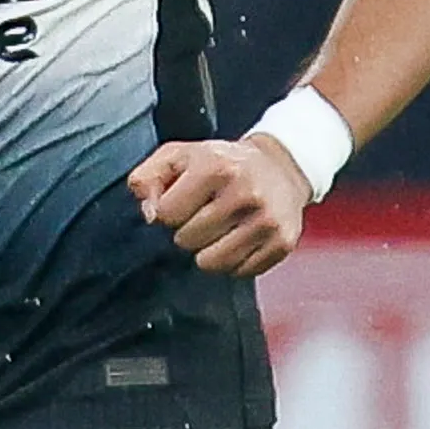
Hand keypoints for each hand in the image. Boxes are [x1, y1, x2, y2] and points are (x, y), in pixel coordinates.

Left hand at [129, 137, 311, 277]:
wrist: (281, 168)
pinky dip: (234, 261)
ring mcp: (266, 220)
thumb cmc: (223, 164)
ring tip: (220, 230)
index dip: (168, 211)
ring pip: (212, 263)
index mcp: (216, 166)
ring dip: (208, 251)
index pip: (167, 214)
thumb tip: (149, 213)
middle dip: (188, 231)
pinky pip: (239, 272)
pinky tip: (240, 238)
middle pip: (187, 241)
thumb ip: (148, 178)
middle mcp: (245, 193)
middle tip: (205, 214)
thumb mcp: (179, 156)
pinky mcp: (281, 243)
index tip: (183, 201)